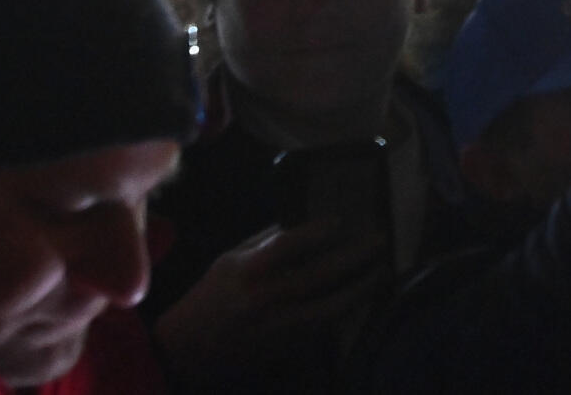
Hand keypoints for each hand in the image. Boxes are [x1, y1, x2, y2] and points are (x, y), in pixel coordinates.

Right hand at [152, 221, 388, 393]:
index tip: (342, 220)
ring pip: (330, 308)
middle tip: (380, 242)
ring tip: (382, 272)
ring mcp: (278, 327)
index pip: (289, 245)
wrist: (188, 350)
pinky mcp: (286, 349)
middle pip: (319, 275)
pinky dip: (346, 311)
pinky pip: (325, 328)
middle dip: (355, 257)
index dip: (319, 231)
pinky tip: (363, 297)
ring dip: (360, 289)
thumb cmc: (211, 297)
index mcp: (247, 271)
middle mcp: (264, 299)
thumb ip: (266, 242)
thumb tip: (303, 222)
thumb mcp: (230, 260)